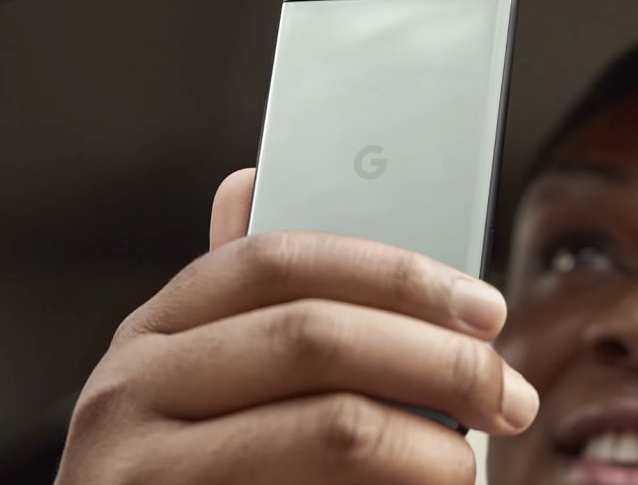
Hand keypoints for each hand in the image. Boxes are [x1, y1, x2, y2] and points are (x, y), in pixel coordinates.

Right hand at [55, 168, 537, 483]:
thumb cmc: (181, 475)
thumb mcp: (194, 381)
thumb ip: (239, 304)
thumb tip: (249, 183)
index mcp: (153, 331)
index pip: (281, 260)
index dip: (395, 273)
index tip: (482, 307)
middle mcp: (130, 387)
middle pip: (315, 336)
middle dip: (436, 360)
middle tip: (507, 394)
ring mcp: (142, 466)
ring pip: (332, 427)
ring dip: (427, 445)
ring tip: (464, 463)